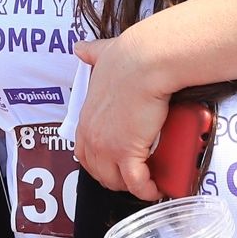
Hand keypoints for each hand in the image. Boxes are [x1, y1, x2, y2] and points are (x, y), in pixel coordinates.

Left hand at [75, 29, 174, 200]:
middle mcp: (92, 135)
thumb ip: (91, 53)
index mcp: (86, 117)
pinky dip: (147, 190)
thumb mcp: (101, 55)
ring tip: (147, 183)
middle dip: (114, 177)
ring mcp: (107, 147)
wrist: (145, 63)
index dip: (98, 162)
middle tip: (133, 175)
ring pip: (115, 181)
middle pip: (98, 171)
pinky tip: (156, 189)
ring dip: (130, 185)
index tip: (113, 163)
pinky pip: (136, 182)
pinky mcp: (128, 153)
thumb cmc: (128, 58)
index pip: (83, 152)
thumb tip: (80, 47)